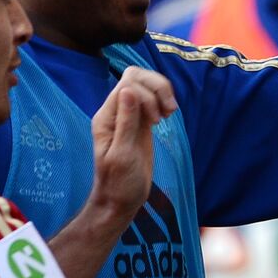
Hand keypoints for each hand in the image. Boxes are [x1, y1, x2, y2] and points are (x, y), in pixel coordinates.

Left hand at [88, 67, 177, 221]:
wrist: (121, 200)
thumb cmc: (119, 182)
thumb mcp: (122, 154)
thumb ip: (126, 121)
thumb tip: (128, 90)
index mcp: (106, 117)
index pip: (128, 84)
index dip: (147, 95)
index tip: (156, 121)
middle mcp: (116, 112)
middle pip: (137, 77)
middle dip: (158, 88)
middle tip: (169, 112)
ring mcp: (129, 115)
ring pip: (147, 85)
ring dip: (163, 93)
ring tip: (171, 113)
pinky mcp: (142, 122)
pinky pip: (153, 99)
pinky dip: (164, 101)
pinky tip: (169, 116)